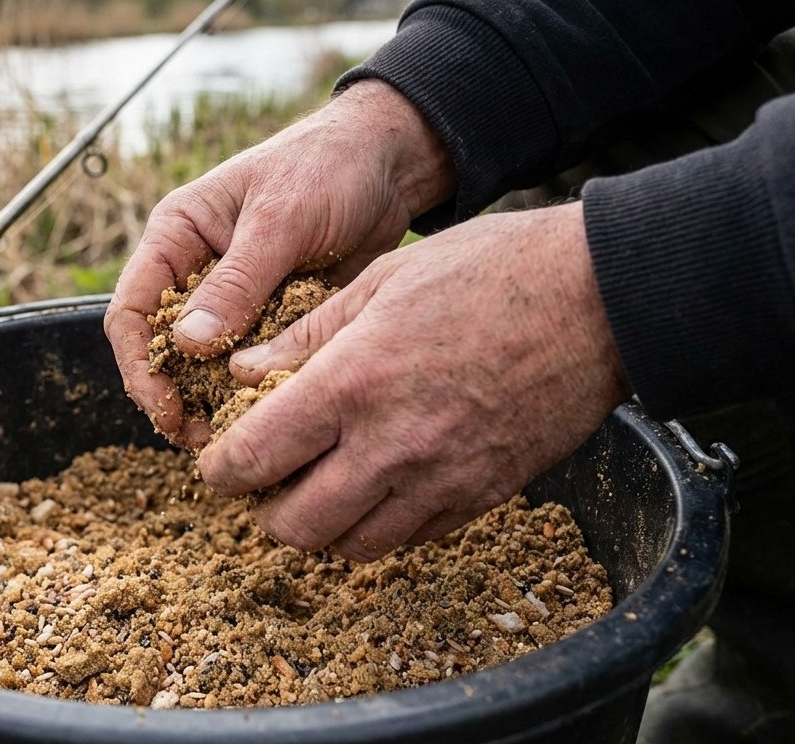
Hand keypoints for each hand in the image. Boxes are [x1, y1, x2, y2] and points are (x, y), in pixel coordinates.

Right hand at [105, 80, 453, 447]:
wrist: (391, 163)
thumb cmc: (326, 167)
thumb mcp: (281, 219)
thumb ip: (237, 281)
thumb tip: (187, 344)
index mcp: (176, 236)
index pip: (131, 310)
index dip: (140, 366)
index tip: (166, 410)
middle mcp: (196, 272)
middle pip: (163, 349)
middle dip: (177, 398)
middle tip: (207, 441)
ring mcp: (235, 300)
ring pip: (208, 366)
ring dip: (218, 402)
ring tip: (241, 437)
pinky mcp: (273, 319)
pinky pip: (255, 364)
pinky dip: (260, 391)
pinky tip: (277, 417)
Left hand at [198, 203, 631, 559]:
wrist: (600, 300)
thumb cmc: (487, 272)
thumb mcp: (381, 281)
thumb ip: (303, 337)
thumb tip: (242, 371)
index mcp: (351, 384)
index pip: (253, 460)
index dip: (221, 471)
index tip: (219, 463)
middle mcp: (390, 446)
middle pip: (294, 527)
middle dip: (264, 510)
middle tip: (265, 480)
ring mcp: (440, 480)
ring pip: (350, 547)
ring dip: (321, 526)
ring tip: (319, 484)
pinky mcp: (482, 497)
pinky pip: (409, 539)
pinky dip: (378, 525)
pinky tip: (377, 483)